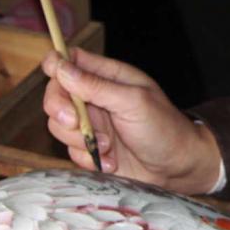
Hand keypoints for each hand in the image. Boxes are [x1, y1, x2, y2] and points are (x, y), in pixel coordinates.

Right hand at [40, 48, 221, 193]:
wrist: (177, 168)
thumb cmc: (164, 128)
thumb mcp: (133, 102)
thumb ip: (96, 86)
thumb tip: (61, 68)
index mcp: (108, 77)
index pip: (70, 61)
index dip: (56, 64)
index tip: (52, 74)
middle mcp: (95, 98)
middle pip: (56, 94)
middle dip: (60, 109)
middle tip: (76, 122)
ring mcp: (92, 125)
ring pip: (58, 125)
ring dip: (79, 139)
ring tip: (108, 146)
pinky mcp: (91, 150)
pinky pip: (71, 152)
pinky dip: (88, 159)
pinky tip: (111, 161)